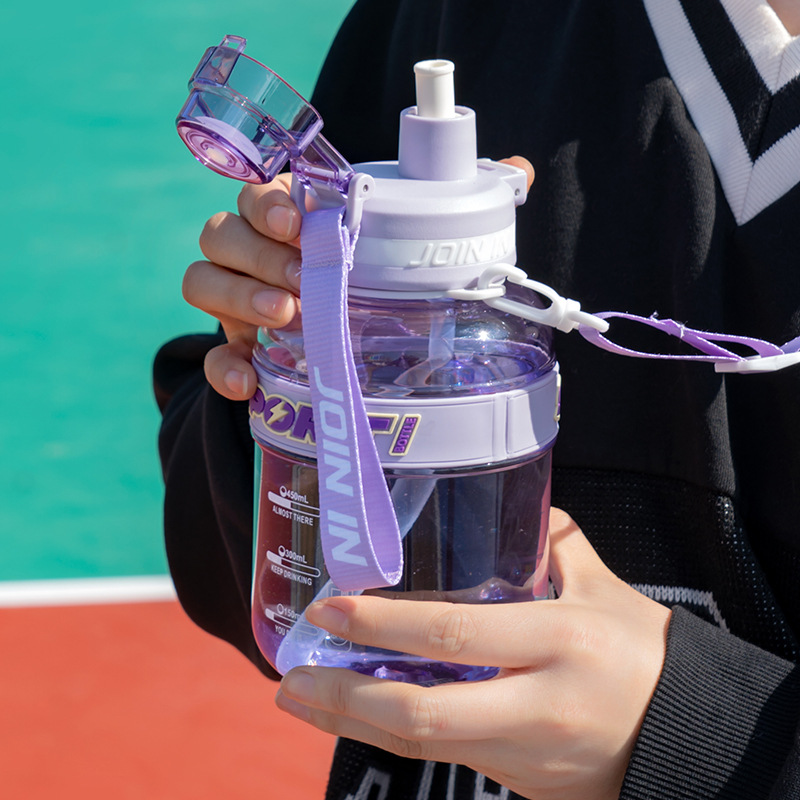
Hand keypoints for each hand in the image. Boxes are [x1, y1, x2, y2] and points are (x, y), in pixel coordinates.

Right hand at [182, 157, 534, 400]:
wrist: (357, 356)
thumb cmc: (382, 286)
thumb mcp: (416, 250)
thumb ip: (457, 208)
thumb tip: (523, 169)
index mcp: (294, 221)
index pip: (259, 192)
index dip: (268, 201)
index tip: (299, 222)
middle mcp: (257, 256)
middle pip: (221, 232)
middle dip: (257, 253)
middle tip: (301, 281)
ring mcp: (241, 303)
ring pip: (201, 280)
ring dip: (237, 297)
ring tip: (286, 317)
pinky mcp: (238, 353)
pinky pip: (212, 355)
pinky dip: (222, 367)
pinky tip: (251, 384)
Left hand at [276, 508, 669, 799]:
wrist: (689, 740)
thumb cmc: (646, 656)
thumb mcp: (604, 590)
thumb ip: (553, 544)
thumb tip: (514, 505)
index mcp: (559, 642)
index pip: (455, 635)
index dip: (384, 624)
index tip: (330, 607)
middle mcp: (533, 704)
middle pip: (422, 714)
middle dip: (345, 697)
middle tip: (290, 674)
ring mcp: (520, 752)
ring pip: (421, 744)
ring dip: (351, 721)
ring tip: (299, 697)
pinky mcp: (513, 778)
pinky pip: (441, 754)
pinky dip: (390, 731)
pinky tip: (355, 709)